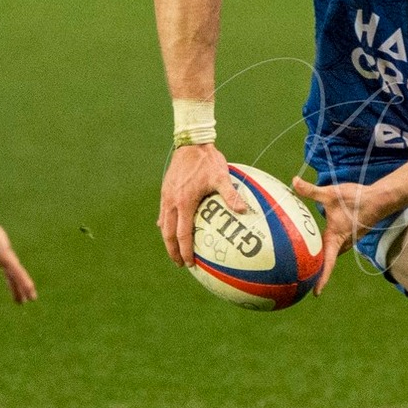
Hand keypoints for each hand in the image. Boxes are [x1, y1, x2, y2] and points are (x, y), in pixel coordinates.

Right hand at [159, 142, 244, 266]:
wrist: (190, 143)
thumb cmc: (207, 160)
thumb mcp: (222, 176)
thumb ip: (231, 195)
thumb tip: (244, 211)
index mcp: (184, 202)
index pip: (182, 234)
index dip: (185, 251)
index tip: (189, 263)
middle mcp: (172, 202)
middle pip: (168, 234)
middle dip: (173, 251)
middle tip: (180, 264)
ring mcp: (166, 196)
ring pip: (164, 224)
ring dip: (168, 240)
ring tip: (174, 250)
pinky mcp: (166, 191)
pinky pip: (163, 213)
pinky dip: (166, 225)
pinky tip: (169, 228)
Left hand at [289, 176, 381, 295]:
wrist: (379, 198)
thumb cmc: (357, 198)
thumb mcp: (331, 193)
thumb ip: (311, 190)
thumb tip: (294, 181)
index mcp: (336, 237)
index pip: (328, 263)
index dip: (322, 279)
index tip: (316, 293)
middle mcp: (342, 242)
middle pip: (328, 262)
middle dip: (317, 273)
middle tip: (303, 283)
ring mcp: (347, 240)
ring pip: (332, 254)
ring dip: (322, 262)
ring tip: (307, 269)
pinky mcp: (349, 235)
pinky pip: (336, 247)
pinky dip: (326, 250)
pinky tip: (317, 246)